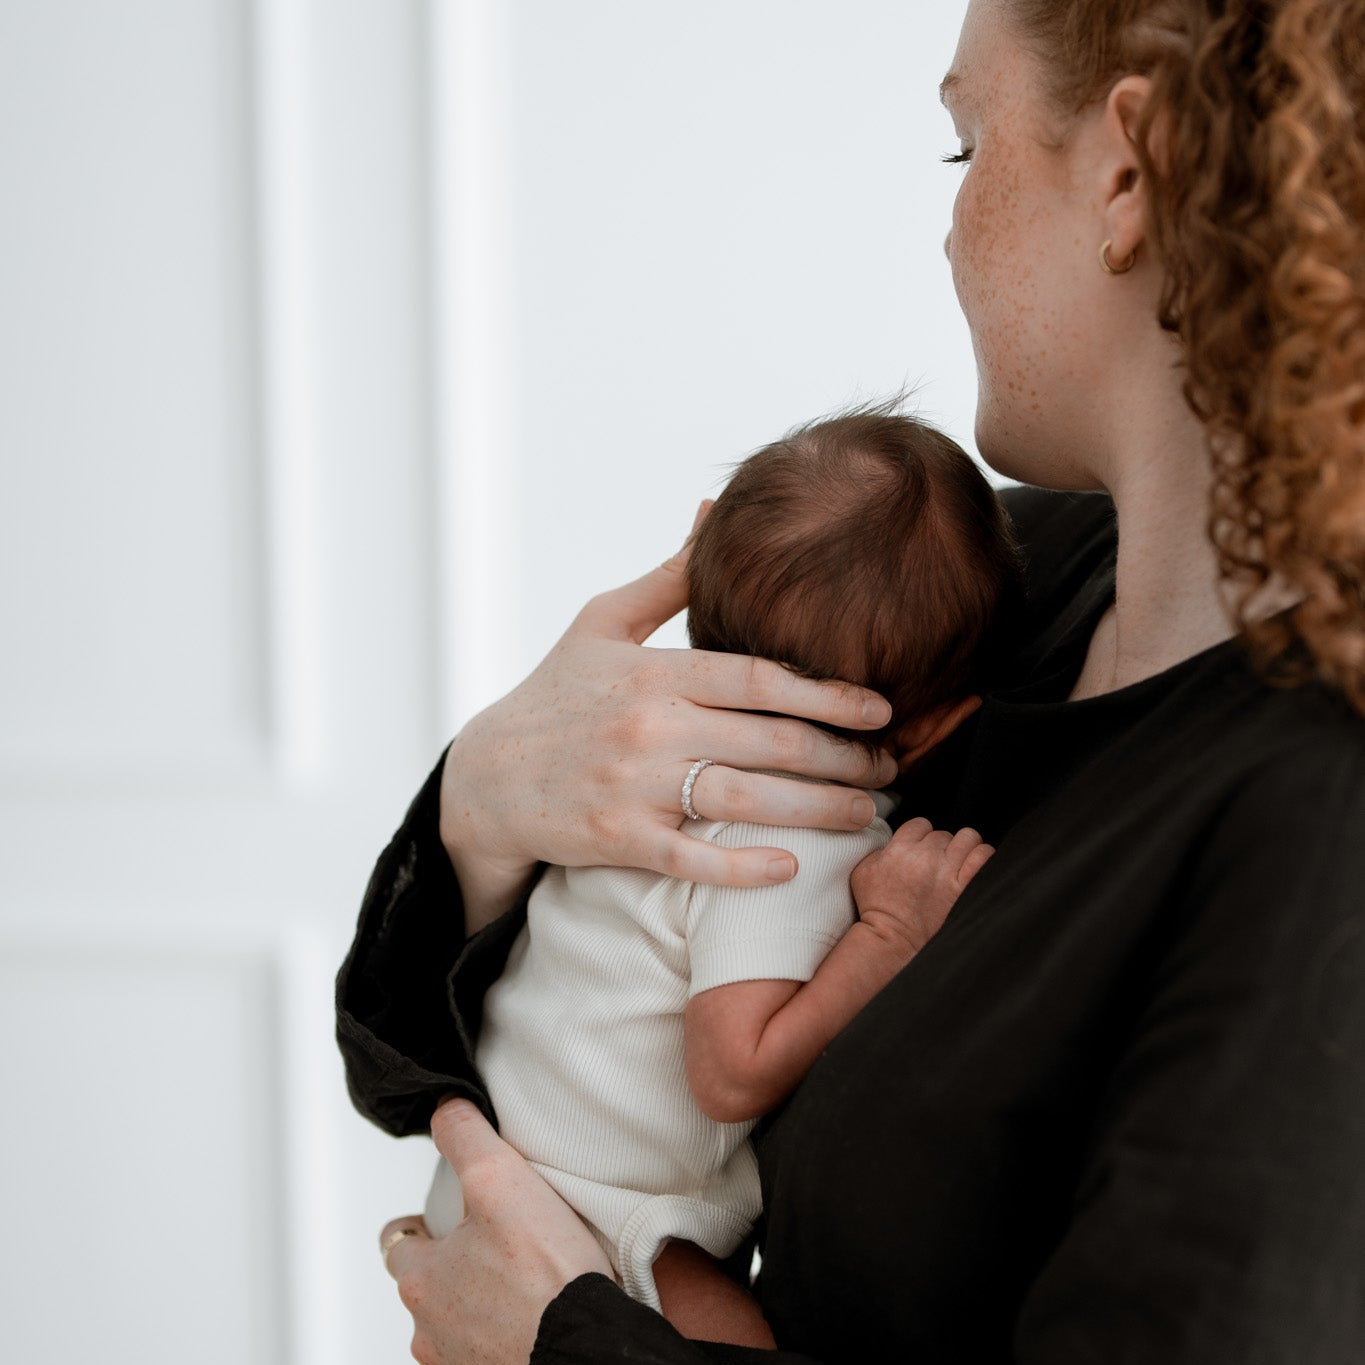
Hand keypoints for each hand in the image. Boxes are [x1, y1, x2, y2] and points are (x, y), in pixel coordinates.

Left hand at [381, 1098, 614, 1364]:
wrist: (587, 1349)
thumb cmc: (545, 1277)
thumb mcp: (498, 1178)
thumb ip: (464, 1137)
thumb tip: (445, 1109)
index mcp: (421, 1281)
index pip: (398, 1243)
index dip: (421, 1222)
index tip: (440, 1216)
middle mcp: (430, 1333)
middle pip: (429, 1287)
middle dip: (454, 1264)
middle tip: (492, 1243)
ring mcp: (460, 1364)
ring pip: (457, 1324)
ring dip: (479, 1302)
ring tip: (521, 1279)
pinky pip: (489, 1350)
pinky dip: (504, 1333)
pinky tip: (535, 1313)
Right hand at [442, 503, 898, 925]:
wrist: (487, 776)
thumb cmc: (554, 693)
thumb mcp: (601, 622)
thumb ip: (668, 577)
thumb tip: (712, 512)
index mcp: (653, 670)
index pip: (758, 678)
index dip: (827, 693)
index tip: (881, 707)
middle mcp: (648, 725)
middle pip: (767, 740)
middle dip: (842, 756)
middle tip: (892, 766)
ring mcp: (632, 786)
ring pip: (744, 799)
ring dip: (818, 810)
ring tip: (868, 813)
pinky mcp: (617, 838)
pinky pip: (692, 860)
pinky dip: (743, 867)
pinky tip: (793, 867)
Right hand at [850, 819, 994, 955]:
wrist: (893, 940)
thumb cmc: (876, 908)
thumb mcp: (863, 871)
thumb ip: (880, 849)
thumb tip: (896, 841)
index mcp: (900, 848)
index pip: (921, 824)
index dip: (920, 836)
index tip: (919, 851)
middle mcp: (926, 856)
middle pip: (944, 834)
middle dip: (941, 847)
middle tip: (936, 864)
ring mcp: (948, 872)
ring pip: (968, 838)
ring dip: (964, 848)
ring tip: (959, 862)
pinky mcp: (964, 888)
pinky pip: (984, 856)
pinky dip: (982, 857)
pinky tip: (974, 866)